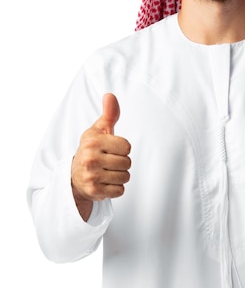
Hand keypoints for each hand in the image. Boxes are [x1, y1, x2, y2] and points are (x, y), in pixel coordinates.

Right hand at [71, 93, 130, 218]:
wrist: (74, 175)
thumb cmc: (92, 149)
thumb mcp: (98, 130)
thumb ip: (109, 114)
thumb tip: (110, 95)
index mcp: (92, 142)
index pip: (127, 147)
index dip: (122, 148)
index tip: (111, 149)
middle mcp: (90, 159)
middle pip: (127, 163)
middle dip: (121, 163)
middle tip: (108, 162)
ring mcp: (92, 176)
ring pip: (125, 177)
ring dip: (120, 176)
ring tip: (107, 172)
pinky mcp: (95, 191)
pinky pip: (120, 191)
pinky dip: (116, 188)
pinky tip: (105, 182)